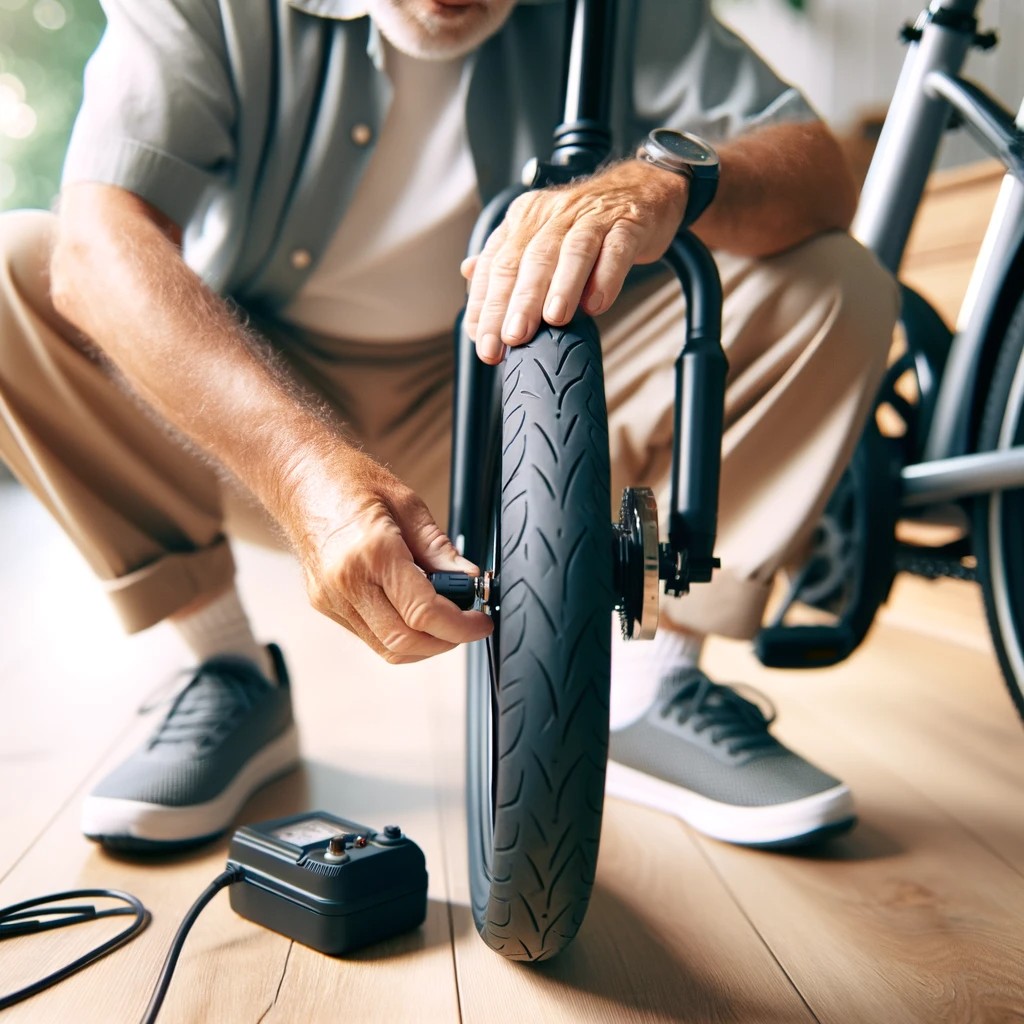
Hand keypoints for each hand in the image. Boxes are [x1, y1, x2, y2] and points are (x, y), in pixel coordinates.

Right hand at [281, 449, 492, 663]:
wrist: (299, 479)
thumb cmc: (350, 481)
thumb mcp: (408, 504)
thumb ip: (440, 550)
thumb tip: (470, 581)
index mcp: (372, 552)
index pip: (424, 613)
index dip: (461, 626)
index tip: (480, 622)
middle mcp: (346, 583)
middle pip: (405, 642)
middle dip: (446, 640)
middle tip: (468, 624)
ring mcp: (331, 599)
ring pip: (387, 648)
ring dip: (424, 644)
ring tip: (444, 619)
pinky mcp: (324, 605)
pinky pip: (369, 636)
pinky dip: (399, 634)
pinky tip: (413, 611)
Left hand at [461, 159, 687, 362]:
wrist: (642, 190)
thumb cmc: (586, 223)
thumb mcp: (540, 234)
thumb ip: (506, 256)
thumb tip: (468, 273)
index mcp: (524, 219)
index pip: (496, 265)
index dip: (486, 305)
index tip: (483, 342)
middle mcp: (553, 214)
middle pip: (530, 259)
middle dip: (517, 302)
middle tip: (511, 338)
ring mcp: (592, 217)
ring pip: (571, 252)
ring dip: (560, 287)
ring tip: (553, 320)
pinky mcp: (628, 223)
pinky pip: (615, 249)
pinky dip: (606, 277)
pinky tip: (597, 304)